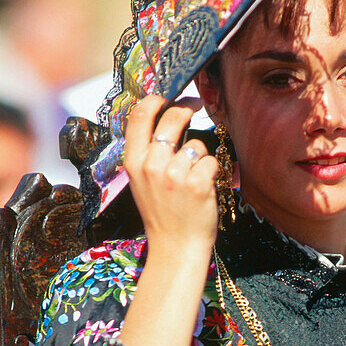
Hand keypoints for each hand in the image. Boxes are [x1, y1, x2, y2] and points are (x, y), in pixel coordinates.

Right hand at [124, 94, 218, 258]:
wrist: (175, 248)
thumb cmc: (162, 215)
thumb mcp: (141, 183)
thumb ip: (147, 154)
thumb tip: (160, 121)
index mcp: (133, 162)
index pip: (139, 116)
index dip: (155, 100)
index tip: (167, 97)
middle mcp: (152, 164)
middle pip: (172, 118)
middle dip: (186, 108)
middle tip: (195, 108)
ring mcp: (175, 174)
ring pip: (196, 144)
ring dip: (200, 157)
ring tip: (193, 179)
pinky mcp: (198, 183)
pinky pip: (211, 161)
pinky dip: (212, 173)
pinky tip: (203, 189)